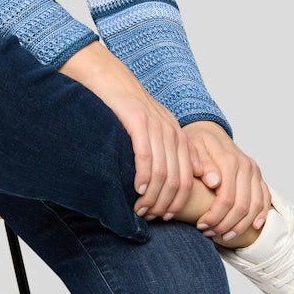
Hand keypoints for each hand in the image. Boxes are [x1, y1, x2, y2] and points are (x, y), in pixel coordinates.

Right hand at [60, 41, 196, 218]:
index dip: (178, 201)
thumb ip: (168, 151)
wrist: (106, 76)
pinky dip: (143, 178)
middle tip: (149, 217)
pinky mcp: (138, 120)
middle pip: (178, 179)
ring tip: (139, 210)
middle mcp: (171, 130)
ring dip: (152, 197)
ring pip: (163, 173)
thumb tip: (183, 177)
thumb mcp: (151, 128)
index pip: (188, 177)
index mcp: (177, 135)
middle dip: (165, 204)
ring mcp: (156, 125)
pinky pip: (146, 157)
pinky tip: (135, 189)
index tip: (163, 216)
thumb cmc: (122, 107)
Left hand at [183, 121, 270, 238]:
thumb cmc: (197, 142)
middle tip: (208, 232)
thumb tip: (214, 182)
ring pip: (255, 206)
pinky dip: (261, 215)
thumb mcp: (192, 147)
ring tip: (223, 234)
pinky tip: (252, 227)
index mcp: (229, 160)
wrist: (209, 131)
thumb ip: (201, 163)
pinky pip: (265, 199)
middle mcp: (246, 166)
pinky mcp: (258, 177)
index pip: (226, 198)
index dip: (214, 216)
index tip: (200, 225)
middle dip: (225, 224)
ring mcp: (254, 172)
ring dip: (240, 225)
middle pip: (241, 206)